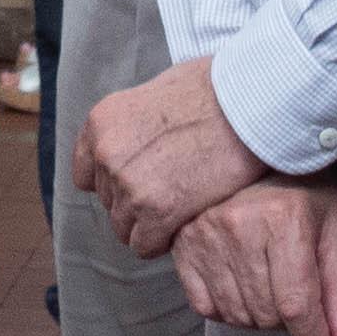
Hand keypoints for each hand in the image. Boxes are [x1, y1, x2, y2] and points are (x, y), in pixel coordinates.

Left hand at [88, 58, 273, 255]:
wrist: (250, 103)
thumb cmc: (216, 90)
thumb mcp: (156, 92)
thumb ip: (135, 125)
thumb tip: (139, 144)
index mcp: (102, 122)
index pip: (86, 174)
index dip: (115, 182)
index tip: (142, 179)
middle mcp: (107, 153)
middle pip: (109, 202)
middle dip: (136, 201)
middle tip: (172, 189)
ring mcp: (128, 183)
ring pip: (124, 228)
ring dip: (149, 224)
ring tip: (181, 206)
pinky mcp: (157, 210)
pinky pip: (144, 245)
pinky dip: (163, 240)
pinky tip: (184, 222)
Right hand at [173, 179, 336, 335]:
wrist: (248, 148)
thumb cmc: (299, 188)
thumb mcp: (333, 227)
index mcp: (285, 220)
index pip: (298, 304)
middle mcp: (240, 228)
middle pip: (267, 316)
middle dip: (289, 324)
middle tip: (297, 296)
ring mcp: (205, 236)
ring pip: (237, 316)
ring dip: (259, 318)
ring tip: (269, 286)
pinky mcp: (182, 245)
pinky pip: (205, 307)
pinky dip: (227, 309)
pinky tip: (241, 285)